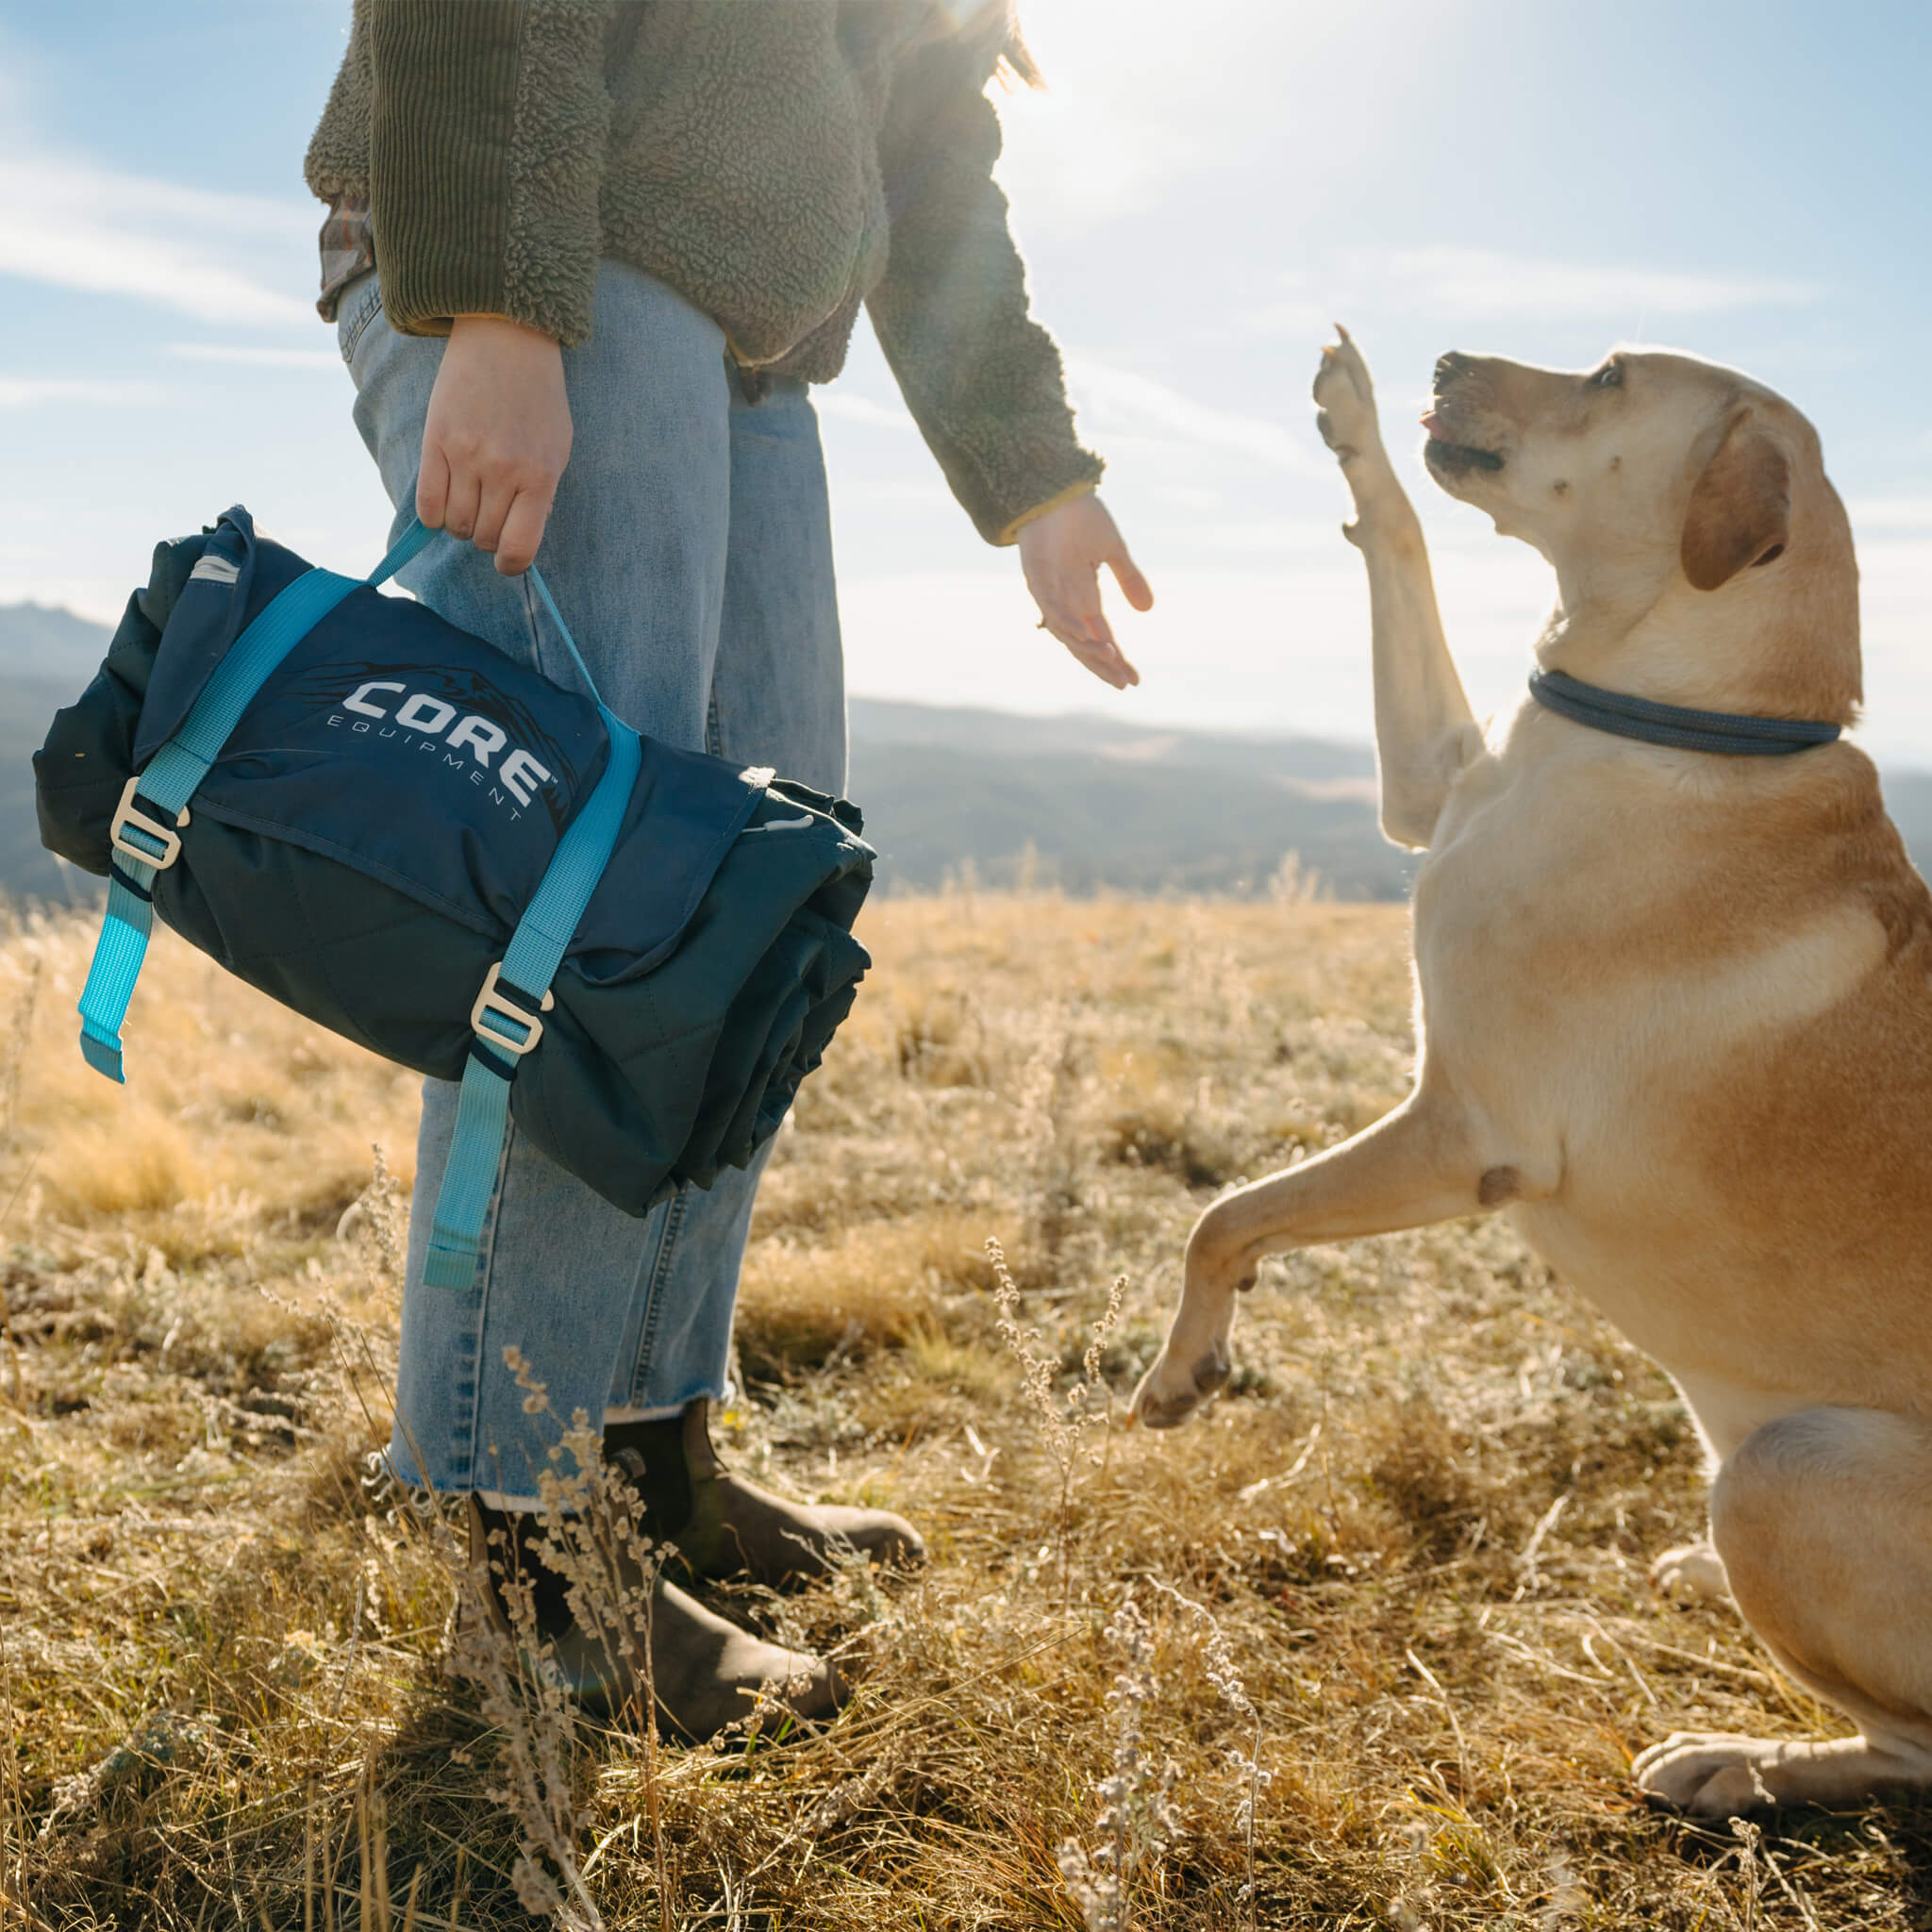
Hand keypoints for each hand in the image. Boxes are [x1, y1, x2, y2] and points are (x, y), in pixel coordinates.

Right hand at [417, 315, 572, 575]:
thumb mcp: (556, 449)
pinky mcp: (435, 441)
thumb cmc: (538, 399)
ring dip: (461, 525)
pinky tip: (444, 504)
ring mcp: (466, 456)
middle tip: (491, 517)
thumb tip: (518, 541)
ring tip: (470, 503)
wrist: (506, 338)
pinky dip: (434, 515)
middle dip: (487, 537)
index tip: (507, 560)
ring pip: (455, 525)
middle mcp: (502, 470)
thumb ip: (540, 496)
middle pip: (484, 538)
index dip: (511, 565)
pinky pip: (427, 504)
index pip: (518, 548)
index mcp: (539, 476)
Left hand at [1017, 493, 1151, 689]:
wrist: (1055, 487)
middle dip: (1103, 664)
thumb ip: (1128, 579)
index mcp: (1084, 596)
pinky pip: (1051, 607)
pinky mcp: (1036, 576)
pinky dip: (1067, 623)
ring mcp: (1049, 591)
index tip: (1135, 679)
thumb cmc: (1080, 516)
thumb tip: (1148, 610)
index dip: (1117, 659)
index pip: (1102, 638)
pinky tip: (1085, 635)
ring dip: (1088, 648)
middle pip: (1084, 644)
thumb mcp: (1113, 550)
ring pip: (1067, 632)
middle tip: (1123, 683)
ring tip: (1111, 658)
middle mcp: (1066, 600)